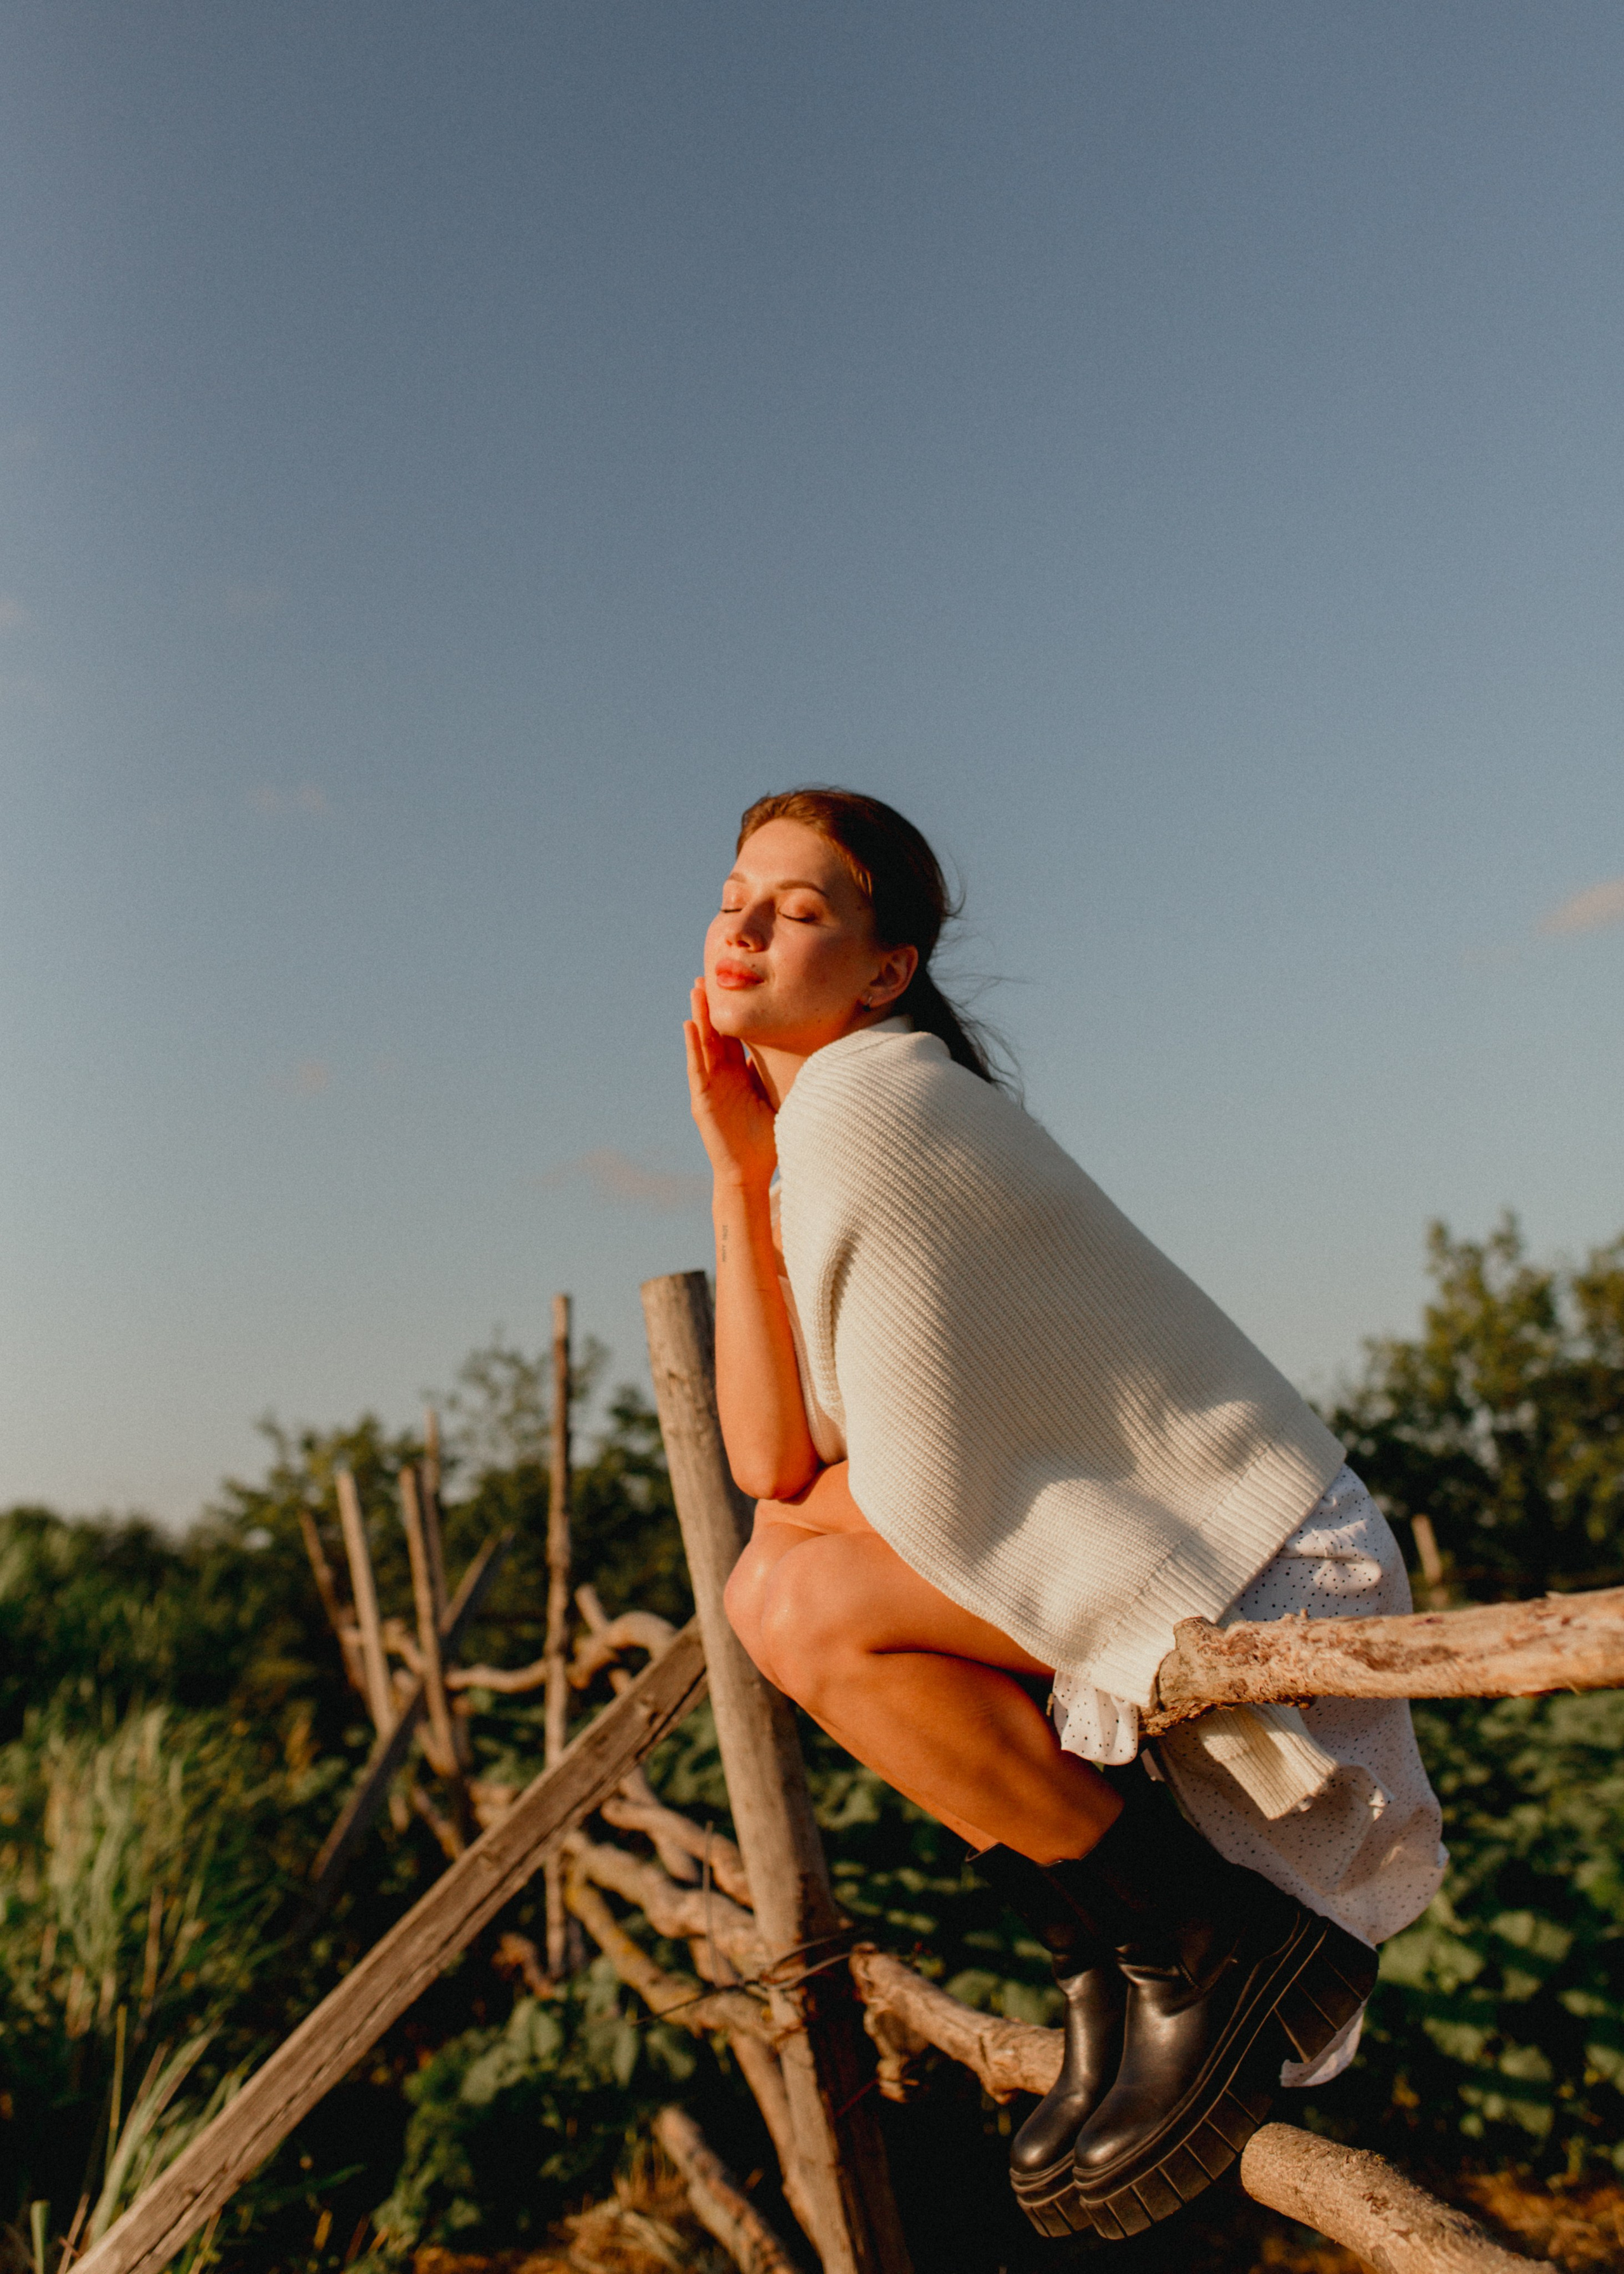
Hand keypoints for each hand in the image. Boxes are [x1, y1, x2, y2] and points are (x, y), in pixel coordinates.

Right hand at [685, 979, 778, 1190]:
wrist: (749, 1171)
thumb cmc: (765, 1139)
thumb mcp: (778, 1099)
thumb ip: (783, 1076)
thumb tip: (810, 1055)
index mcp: (738, 1074)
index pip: (733, 1036)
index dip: (732, 1012)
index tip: (734, 985)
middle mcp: (721, 1076)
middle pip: (715, 1033)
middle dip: (711, 1005)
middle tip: (708, 974)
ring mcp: (709, 1086)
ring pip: (703, 1044)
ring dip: (699, 1016)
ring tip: (697, 990)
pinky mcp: (701, 1099)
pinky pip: (697, 1067)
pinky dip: (693, 1047)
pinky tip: (690, 1026)